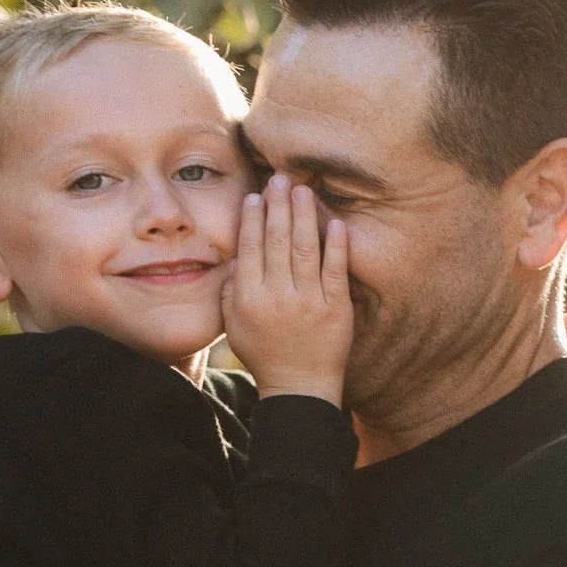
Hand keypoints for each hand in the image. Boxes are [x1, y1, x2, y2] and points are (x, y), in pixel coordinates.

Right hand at [224, 174, 351, 403]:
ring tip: (303, 190)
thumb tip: (235, 256)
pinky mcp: (336, 309)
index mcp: (250, 298)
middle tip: (280, 179)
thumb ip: (230, 289)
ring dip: (303, 215)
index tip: (257, 196)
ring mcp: (309, 301)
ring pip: (304, 249)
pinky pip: (336, 271)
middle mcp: (277, 296)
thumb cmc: (264, 354)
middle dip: (278, 205)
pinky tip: (336, 223)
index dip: (253, 219)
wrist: (299, 387)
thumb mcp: (233, 324)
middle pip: (276, 240)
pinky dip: (336, 246)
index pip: (251, 248)